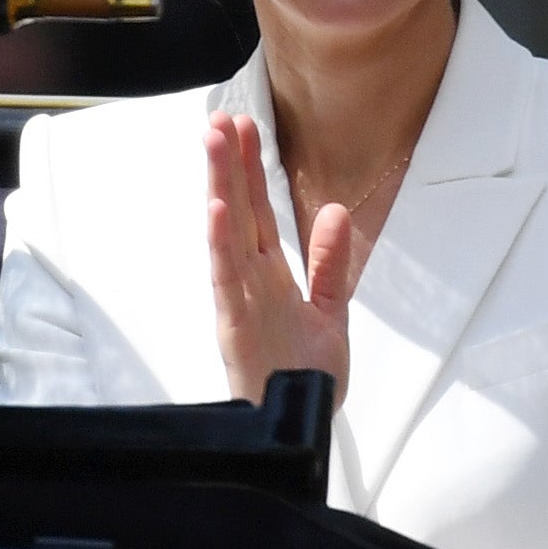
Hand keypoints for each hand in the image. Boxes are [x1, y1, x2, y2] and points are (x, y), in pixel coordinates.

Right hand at [202, 111, 361, 405]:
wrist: (301, 430)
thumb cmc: (306, 377)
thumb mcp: (330, 311)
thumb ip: (329, 264)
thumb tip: (333, 211)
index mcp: (270, 274)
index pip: (258, 210)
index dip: (250, 168)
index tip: (243, 125)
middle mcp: (250, 280)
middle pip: (238, 211)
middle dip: (229, 164)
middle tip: (220, 117)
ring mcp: (239, 300)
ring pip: (227, 233)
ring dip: (220, 187)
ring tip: (214, 143)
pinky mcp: (235, 324)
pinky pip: (226, 278)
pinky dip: (220, 243)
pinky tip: (216, 209)